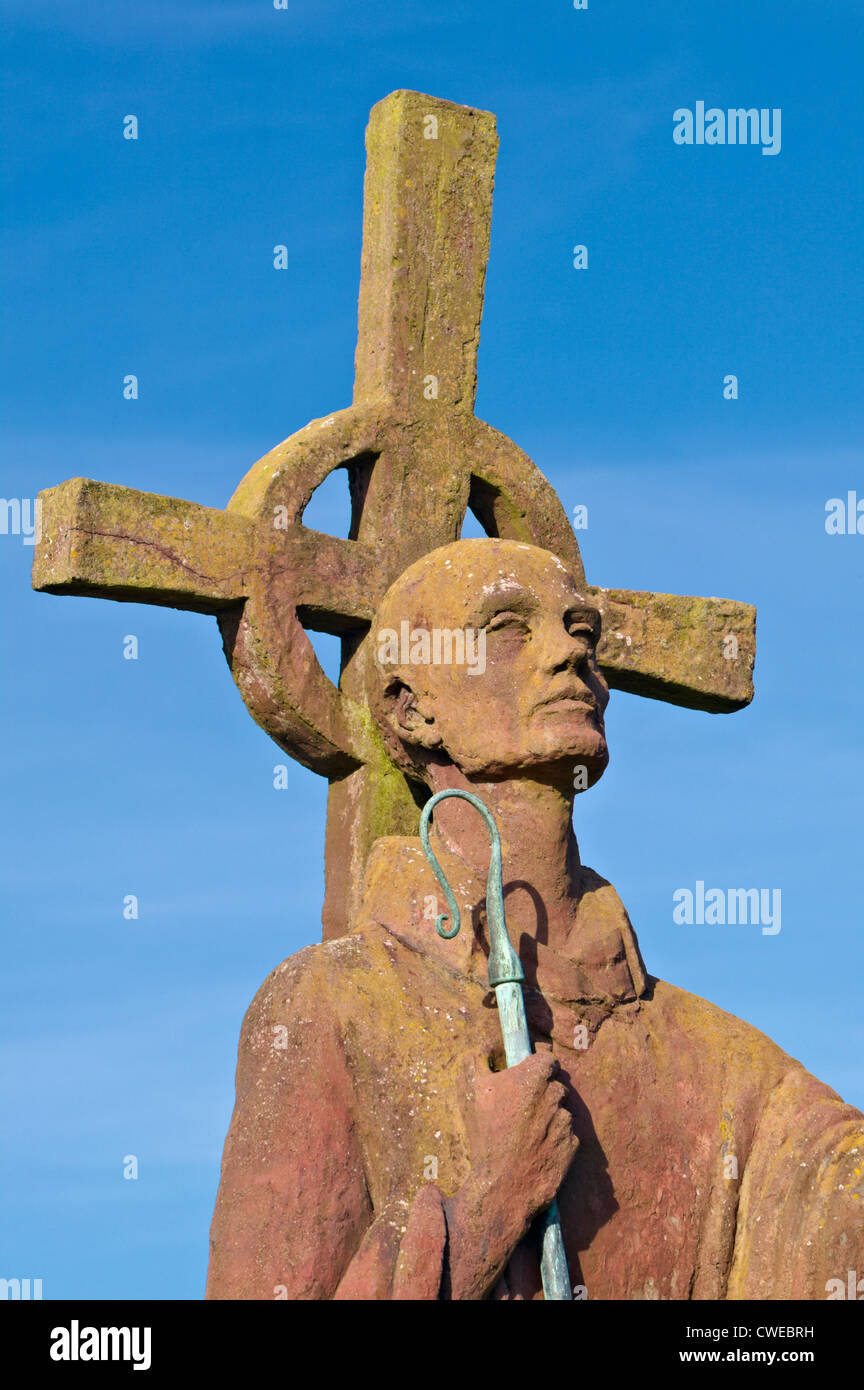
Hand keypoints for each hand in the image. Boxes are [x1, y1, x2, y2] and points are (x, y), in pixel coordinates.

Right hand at [459, 1049, 577, 1216]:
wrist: (503, 1185)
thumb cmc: (486, 1134)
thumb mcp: (471, 1090)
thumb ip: (478, 1058)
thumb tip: (487, 1044)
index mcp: (534, 1077)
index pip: (547, 1059)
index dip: (538, 1066)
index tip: (528, 1076)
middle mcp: (555, 1095)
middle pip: (555, 1085)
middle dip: (543, 1092)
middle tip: (523, 1108)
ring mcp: (566, 1121)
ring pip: (561, 1110)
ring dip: (550, 1116)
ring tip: (528, 1132)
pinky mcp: (573, 1145)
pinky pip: (567, 1135)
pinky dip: (556, 1139)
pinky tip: (537, 1149)